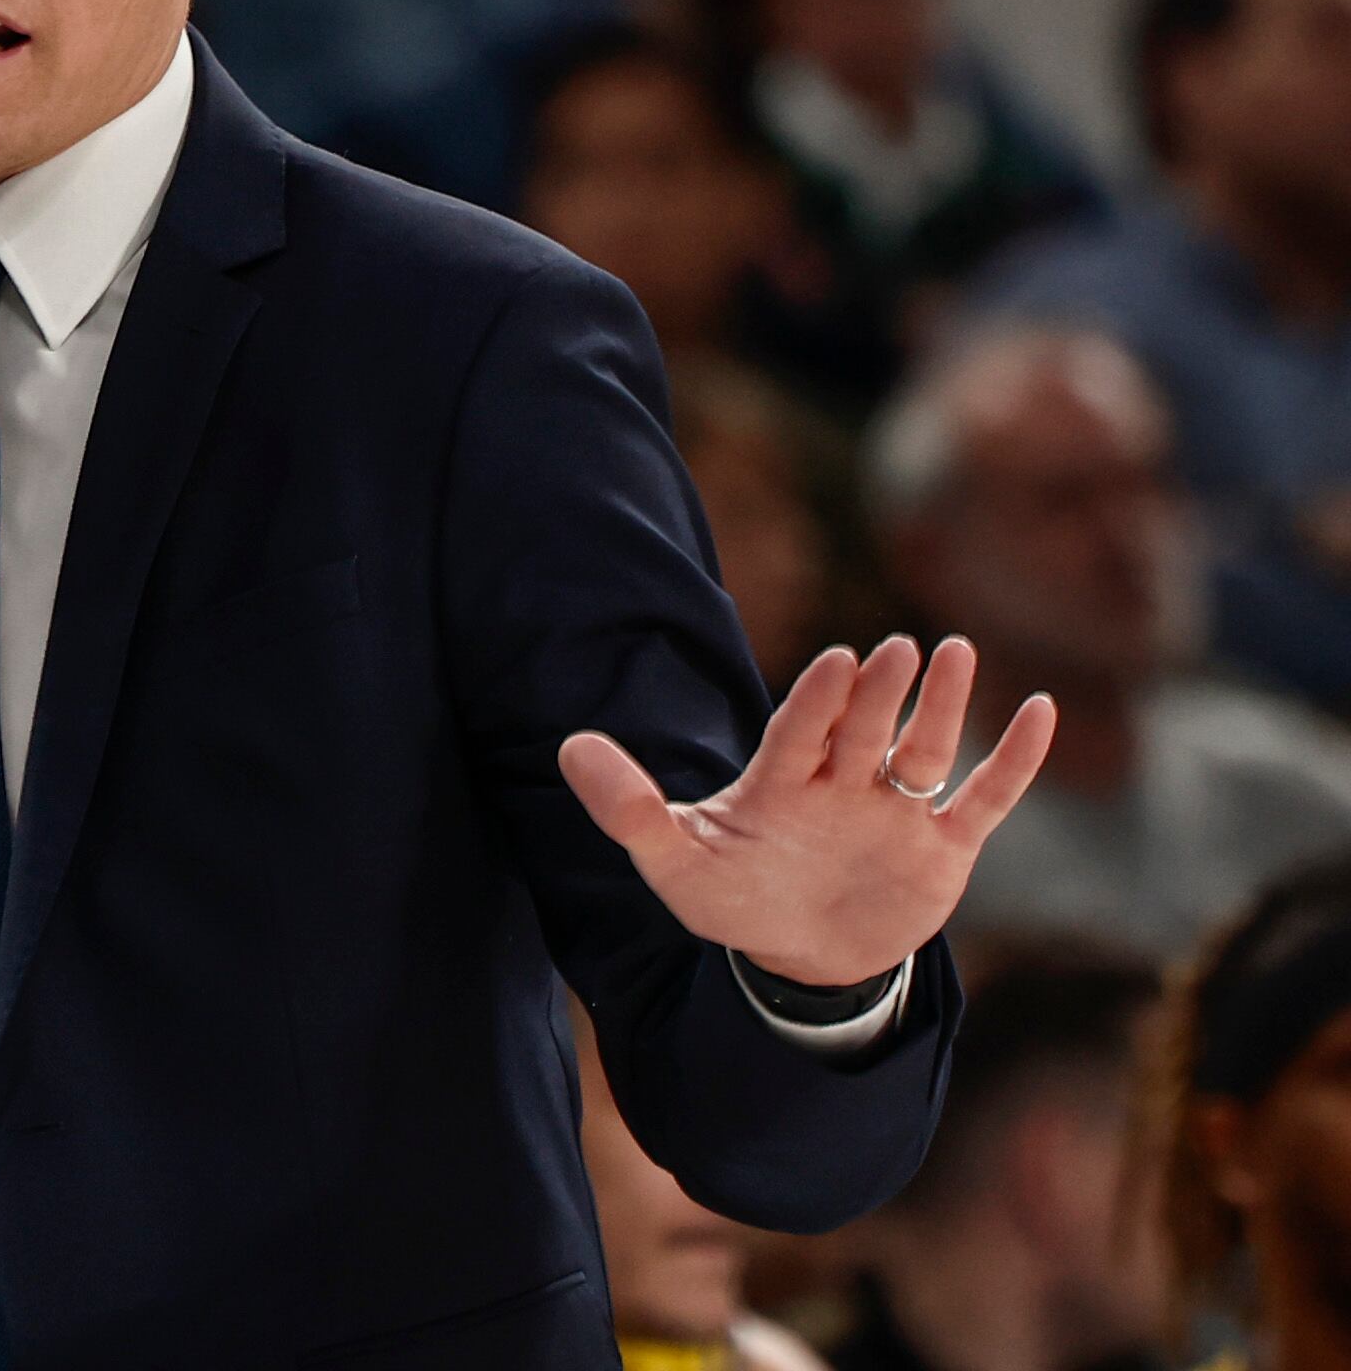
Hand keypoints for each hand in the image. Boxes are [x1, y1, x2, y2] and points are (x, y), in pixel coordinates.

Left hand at [557, 635, 1054, 987]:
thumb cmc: (733, 899)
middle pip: (863, 732)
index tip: (836, 660)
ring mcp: (894, 812)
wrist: (797, 958)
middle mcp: (841, 783)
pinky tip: (1037, 710)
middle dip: (879, 695)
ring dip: (942, 707)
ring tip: (956, 652)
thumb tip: (570, 747)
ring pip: (924, 750)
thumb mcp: (674, 862)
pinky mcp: (942, 848)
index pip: (801, 732)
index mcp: (780, 781)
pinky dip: (1012, 760)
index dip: (819, 701)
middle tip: (897, 648)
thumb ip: (629, 809)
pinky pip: (984, 797)